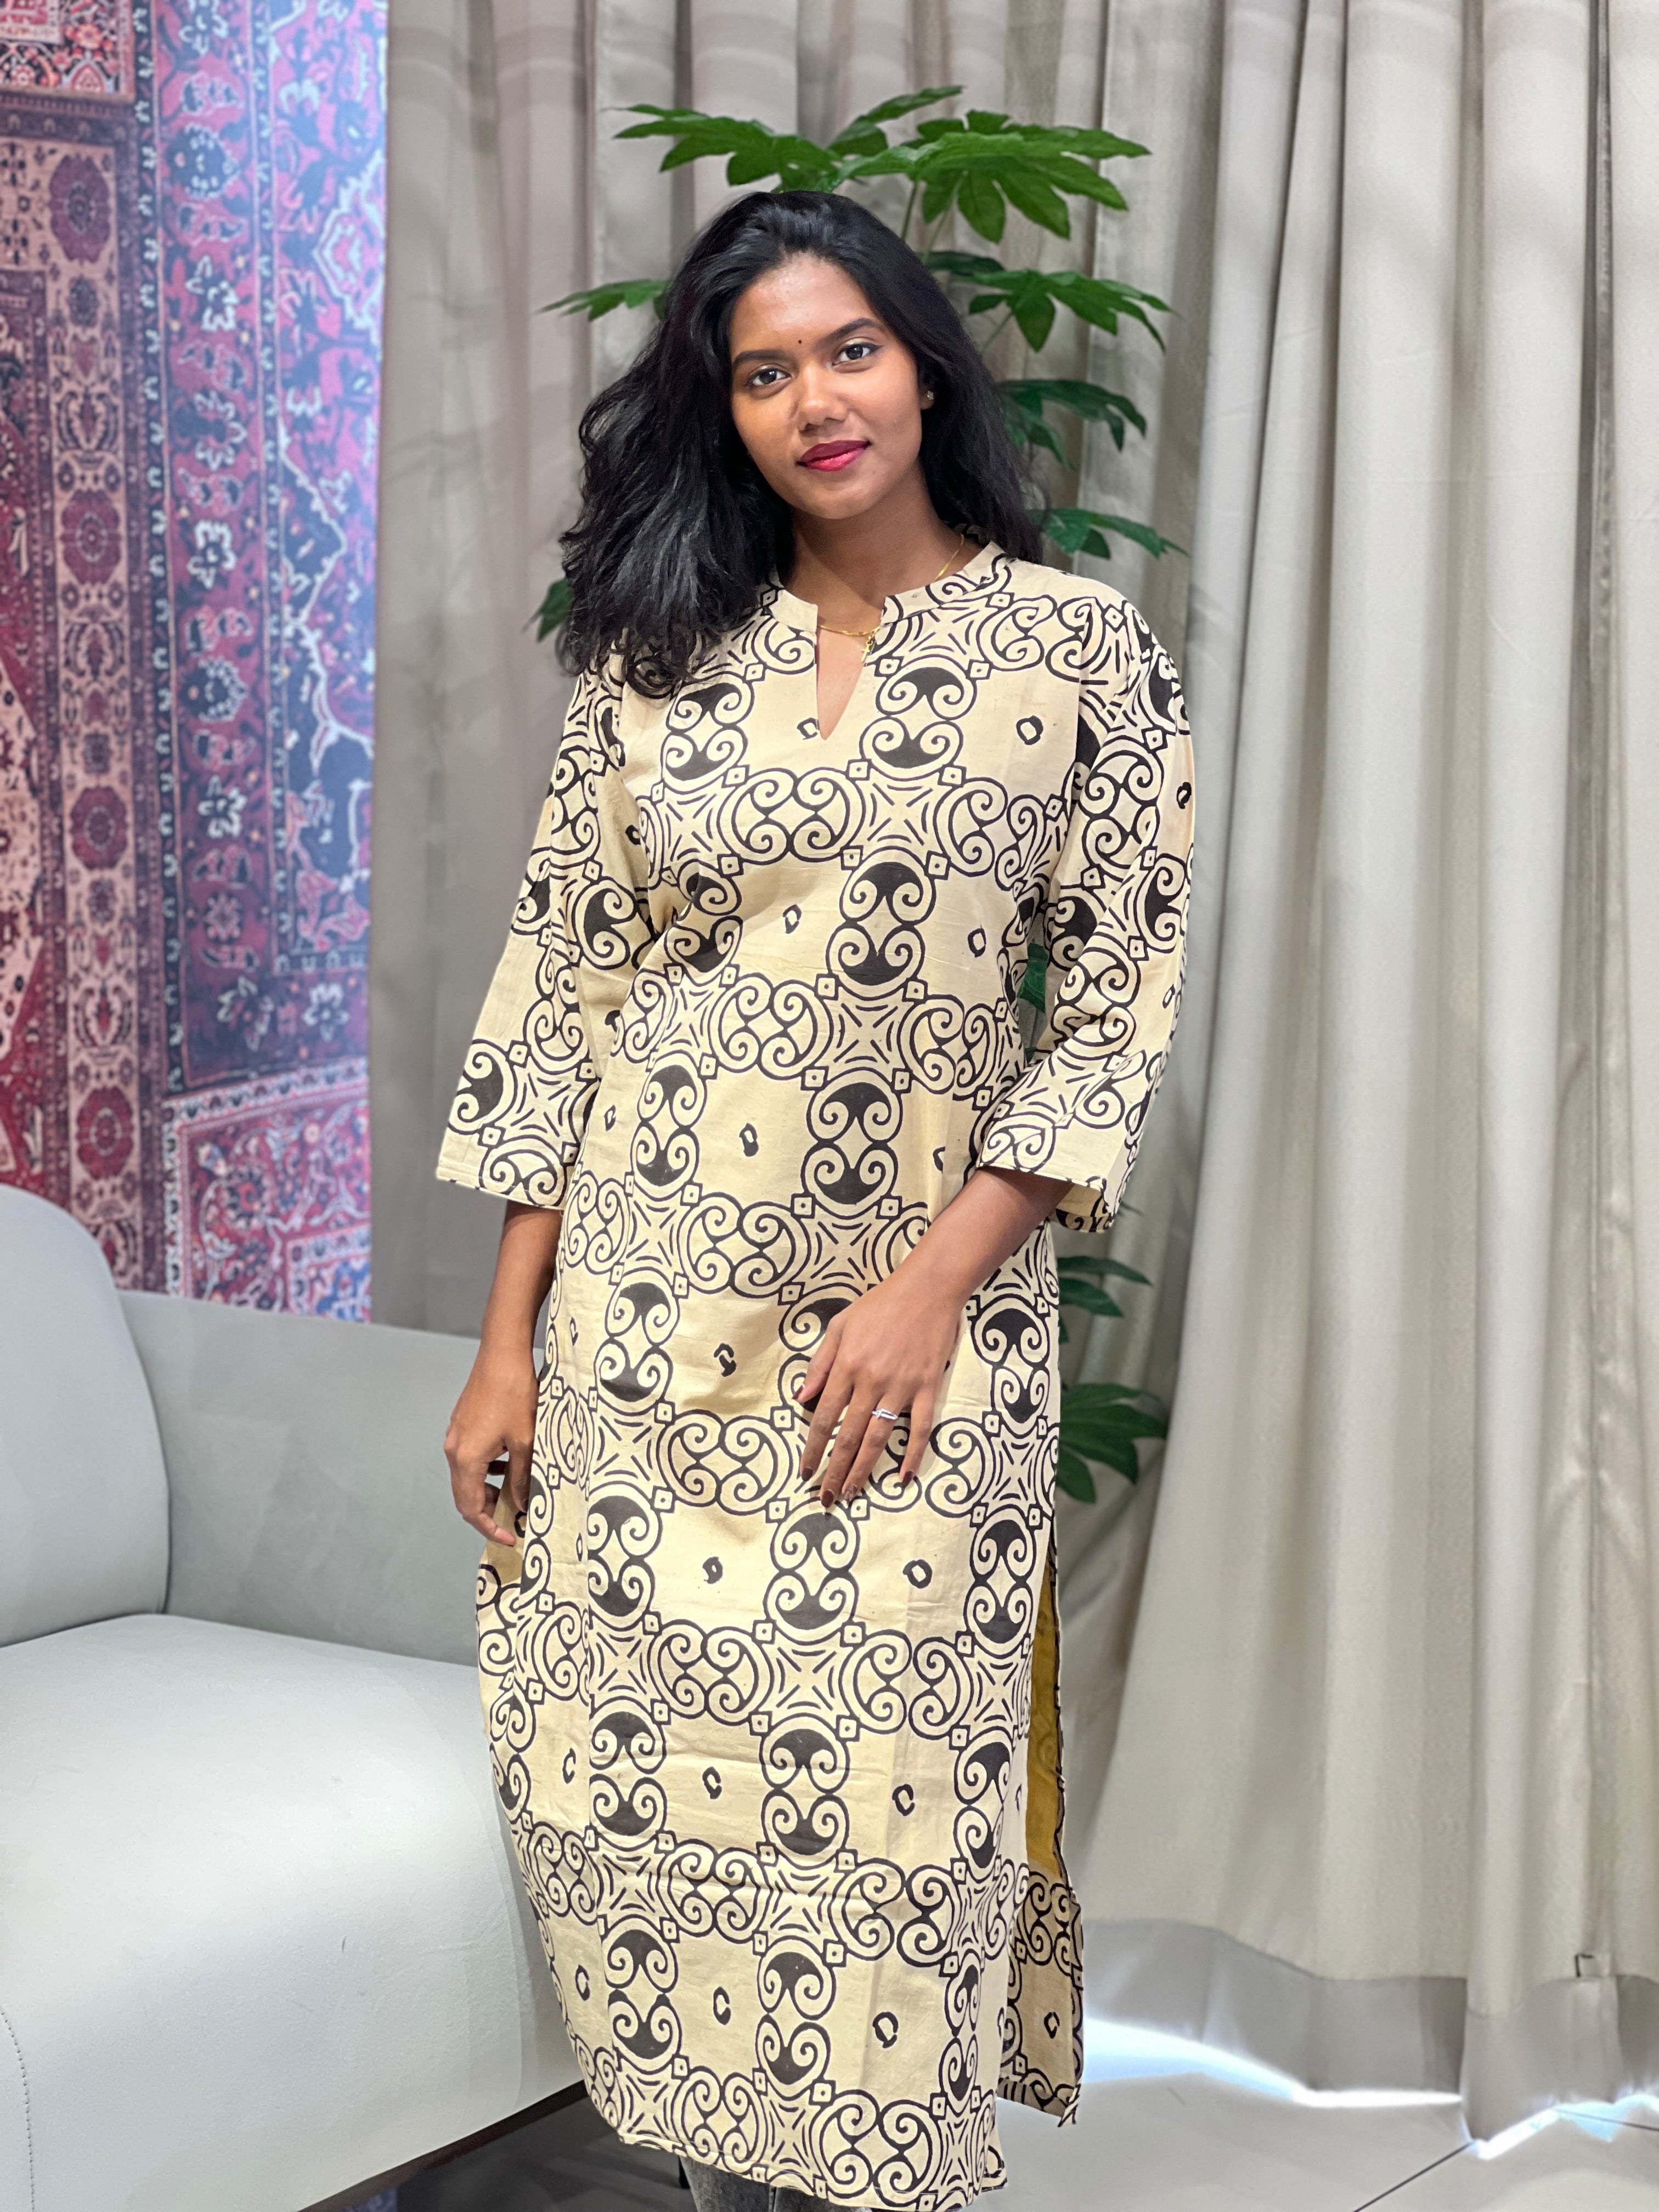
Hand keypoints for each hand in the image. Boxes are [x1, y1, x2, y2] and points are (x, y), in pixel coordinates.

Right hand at [445, 1345, 537, 1545]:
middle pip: (464, 1495)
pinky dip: (485, 1469)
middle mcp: (454, 1449)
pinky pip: (470, 1457)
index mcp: (466, 1458)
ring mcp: (455, 1435)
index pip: (469, 1507)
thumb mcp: (525, 1441)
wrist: (503, 1353)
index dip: (489, 1527)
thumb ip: (521, 1478)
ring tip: (514, 1493)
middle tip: (512, 1521)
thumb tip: (520, 1504)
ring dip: (487, 1489)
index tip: (509, 1538)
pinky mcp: (462, 1424)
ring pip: (467, 1476)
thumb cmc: (515, 1394)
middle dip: (487, 1512)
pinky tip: (507, 1464)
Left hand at [794, 1256, 965, 1508]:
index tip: (805, 1472)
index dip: (813, 1449)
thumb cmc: (881, 1303)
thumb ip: (820, 1363)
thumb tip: (802, 1398)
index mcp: (847, 1366)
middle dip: (834, 1471)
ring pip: (879, 1438)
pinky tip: (903, 1477)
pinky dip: (913, 1455)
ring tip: (853, 1493)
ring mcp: (901, 1386)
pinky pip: (920, 1428)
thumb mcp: (839, 1325)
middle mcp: (871, 1381)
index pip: (823, 1417)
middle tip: (826, 1498)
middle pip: (848, 1436)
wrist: (928, 1287)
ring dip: (863, 1470)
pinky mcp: (927, 1387)